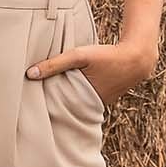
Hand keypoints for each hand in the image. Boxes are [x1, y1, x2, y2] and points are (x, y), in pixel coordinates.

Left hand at [24, 37, 155, 106]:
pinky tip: (64, 86)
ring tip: (43, 95)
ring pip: (74, 102)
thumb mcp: (79, 56)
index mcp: (83, 102)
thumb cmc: (107, 56)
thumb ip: (55, 63)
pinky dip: (74, 93)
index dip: (44, 110)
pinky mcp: (101, 96)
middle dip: (51, 106)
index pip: (58, 111)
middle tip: (30, 104)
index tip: (28, 109)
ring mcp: (97, 103)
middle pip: (65, 108)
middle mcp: (90, 107)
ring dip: (63, 98)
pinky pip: (82, 97)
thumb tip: (30, 73)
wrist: (137, 58)